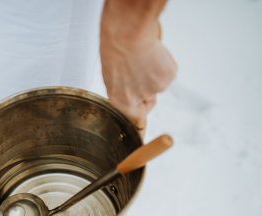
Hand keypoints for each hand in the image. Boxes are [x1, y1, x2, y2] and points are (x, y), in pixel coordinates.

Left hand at [100, 5, 176, 122]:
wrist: (126, 34)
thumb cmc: (114, 48)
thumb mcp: (112, 73)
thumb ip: (123, 86)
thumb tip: (133, 87)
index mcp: (119, 100)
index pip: (136, 116)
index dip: (142, 106)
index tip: (145, 99)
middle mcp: (137, 99)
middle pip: (149, 97)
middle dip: (148, 84)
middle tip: (141, 67)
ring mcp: (154, 89)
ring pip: (159, 82)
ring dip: (155, 72)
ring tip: (144, 57)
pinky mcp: (168, 77)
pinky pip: (169, 70)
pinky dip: (164, 62)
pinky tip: (153, 52)